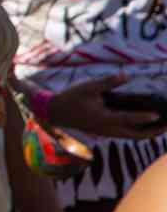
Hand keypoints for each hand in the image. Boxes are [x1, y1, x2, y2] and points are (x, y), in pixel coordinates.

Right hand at [46, 73, 166, 139]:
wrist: (54, 111)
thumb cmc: (71, 98)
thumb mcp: (87, 87)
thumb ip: (107, 82)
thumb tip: (125, 75)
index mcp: (103, 118)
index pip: (128, 119)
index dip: (144, 117)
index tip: (158, 115)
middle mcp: (107, 129)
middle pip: (136, 135)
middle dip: (154, 131)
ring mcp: (105, 132)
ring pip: (132, 136)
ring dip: (148, 133)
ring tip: (162, 126)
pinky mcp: (104, 131)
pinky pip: (126, 134)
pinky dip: (138, 131)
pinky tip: (144, 124)